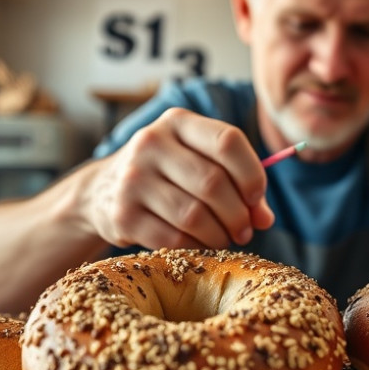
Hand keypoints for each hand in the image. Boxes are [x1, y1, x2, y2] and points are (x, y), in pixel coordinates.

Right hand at [78, 108, 274, 249]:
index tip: (256, 198)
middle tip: (245, 229)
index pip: (228, 141)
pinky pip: (174, 238)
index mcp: (178, 122)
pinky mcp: (123, 214)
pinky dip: (196, 247)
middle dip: (238, 214)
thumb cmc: (169, 175)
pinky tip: (201, 244)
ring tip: (225, 238)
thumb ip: (237, 184)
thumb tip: (265, 219)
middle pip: (213, 182)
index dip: (252, 174)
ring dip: (220, 234)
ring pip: (194, 215)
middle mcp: (151, 143)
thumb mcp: (199, 162)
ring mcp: (132, 178)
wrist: (103, 190)